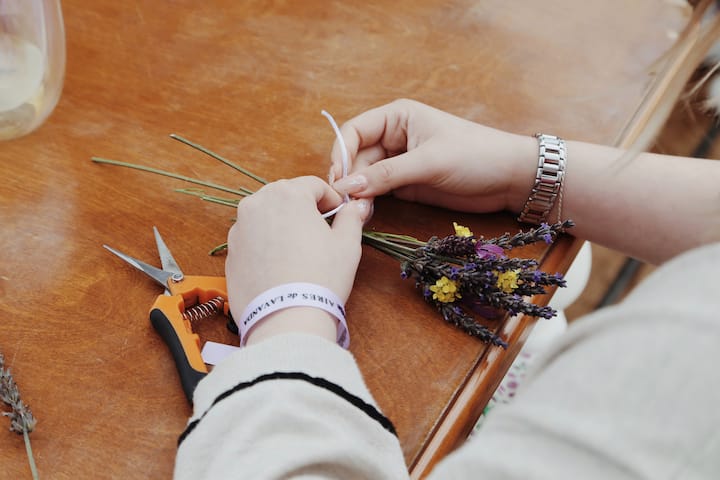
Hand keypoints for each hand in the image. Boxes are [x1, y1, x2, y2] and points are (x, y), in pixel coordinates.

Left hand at [225, 176, 370, 343]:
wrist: (286, 318)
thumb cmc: (320, 278)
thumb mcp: (347, 244)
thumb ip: (351, 217)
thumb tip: (355, 207)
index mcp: (288, 194)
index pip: (313, 185)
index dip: (330, 199)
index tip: (338, 215)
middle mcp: (257, 203)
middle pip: (286, 196)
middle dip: (304, 209)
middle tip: (320, 233)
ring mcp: (239, 228)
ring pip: (266, 216)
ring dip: (283, 225)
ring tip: (299, 252)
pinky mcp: (231, 251)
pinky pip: (253, 238)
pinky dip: (266, 245)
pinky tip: (281, 266)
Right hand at [329, 99, 536, 213]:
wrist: (510, 178)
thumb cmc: (475, 155)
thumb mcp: (429, 162)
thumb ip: (386, 175)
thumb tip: (346, 186)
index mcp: (397, 117)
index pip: (354, 131)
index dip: (341, 154)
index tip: (338, 181)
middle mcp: (394, 137)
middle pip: (356, 156)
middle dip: (348, 178)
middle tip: (343, 203)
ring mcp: (399, 162)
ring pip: (364, 177)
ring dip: (358, 193)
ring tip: (355, 211)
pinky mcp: (406, 184)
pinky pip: (378, 191)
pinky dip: (369, 202)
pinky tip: (365, 213)